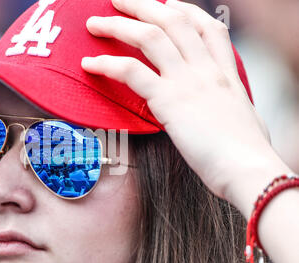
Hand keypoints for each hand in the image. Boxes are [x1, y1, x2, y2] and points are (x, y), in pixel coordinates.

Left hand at [81, 0, 289, 211]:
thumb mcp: (245, 118)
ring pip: (149, 36)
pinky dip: (107, 64)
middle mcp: (206, 69)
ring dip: (118, 24)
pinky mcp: (168, 101)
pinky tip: (89, 64)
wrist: (249, 170)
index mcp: (226, 73)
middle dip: (142, 4)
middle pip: (173, 20)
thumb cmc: (248, 154)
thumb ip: (229, 106)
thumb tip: (222, 110)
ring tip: (94, 21)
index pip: (208, 27)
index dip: (185, 10)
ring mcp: (187, 81)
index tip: (167, 5)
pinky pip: (131, 71)